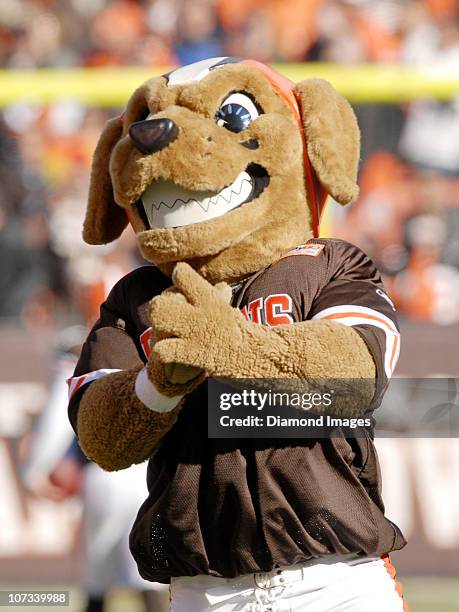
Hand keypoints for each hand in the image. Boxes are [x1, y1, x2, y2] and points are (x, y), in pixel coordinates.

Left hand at [149, 263, 284, 378]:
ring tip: (164, 332)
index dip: (177, 277)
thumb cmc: (243, 333)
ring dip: (158, 327)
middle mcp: (199, 313)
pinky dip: (161, 352)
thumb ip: (219, 297)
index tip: (180, 281)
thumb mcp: (231, 310)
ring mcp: (194, 333)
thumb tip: (220, 286)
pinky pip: (163, 350)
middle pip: (160, 301)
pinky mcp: (192, 353)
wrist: (258, 356)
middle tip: (165, 314)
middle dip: (159, 307)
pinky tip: (167, 352)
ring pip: (158, 321)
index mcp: (210, 298)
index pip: (182, 274)